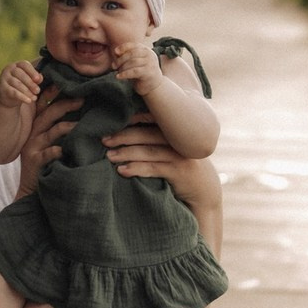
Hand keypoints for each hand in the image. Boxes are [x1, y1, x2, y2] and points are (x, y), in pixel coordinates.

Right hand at [0, 60, 41, 108]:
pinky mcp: (2, 88)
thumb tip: (40, 78)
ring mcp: (3, 78)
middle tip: (37, 91)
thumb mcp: (28, 80)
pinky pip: (13, 92)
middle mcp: (8, 70)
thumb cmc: (20, 85)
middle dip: (30, 83)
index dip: (32, 71)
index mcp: (16, 65)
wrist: (6, 96)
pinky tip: (28, 101)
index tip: (38, 79)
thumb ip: (35, 78)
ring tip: (34, 97)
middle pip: (20, 74)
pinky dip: (22, 97)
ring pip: (17, 84)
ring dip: (27, 91)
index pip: (24, 65)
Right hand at [16, 85, 80, 196]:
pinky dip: (57, 151)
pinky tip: (65, 150)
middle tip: (82, 99)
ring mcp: (33, 147)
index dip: (52, 92)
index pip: (43, 104)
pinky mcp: (35, 161)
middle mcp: (33, 133)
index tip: (67, 83)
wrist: (30, 188)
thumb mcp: (48, 142)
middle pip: (49, 113)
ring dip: (69, 126)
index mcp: (36, 126)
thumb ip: (57, 127)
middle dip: (66, 104)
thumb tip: (78, 107)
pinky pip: (47, 153)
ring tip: (82, 125)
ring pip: (52, 131)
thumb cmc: (45, 163)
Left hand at [102, 117, 222, 223]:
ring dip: (126, 153)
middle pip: (146, 134)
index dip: (131, 118)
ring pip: (148, 151)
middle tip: (104, 140)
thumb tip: (122, 130)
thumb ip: (154, 137)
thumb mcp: (172, 147)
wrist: (204, 190)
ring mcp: (180, 155)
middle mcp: (178, 139)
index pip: (151, 118)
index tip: (111, 121)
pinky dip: (136, 169)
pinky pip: (153, 168)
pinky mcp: (179, 172)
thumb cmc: (180, 165)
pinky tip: (122, 171)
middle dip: (123, 136)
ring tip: (109, 156)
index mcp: (174, 129)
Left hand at [113, 41, 161, 95]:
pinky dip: (124, 74)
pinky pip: (134, 71)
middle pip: (132, 54)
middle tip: (114, 66)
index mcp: (146, 50)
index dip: (123, 47)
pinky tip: (118, 77)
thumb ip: (127, 56)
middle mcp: (150, 55)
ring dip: (122, 67)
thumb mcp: (135, 62)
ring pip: (132, 62)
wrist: (153, 85)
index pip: (134, 45)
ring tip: (118, 72)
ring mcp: (150, 63)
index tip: (115, 52)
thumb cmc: (141, 72)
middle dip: (120, 59)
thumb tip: (116, 52)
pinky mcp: (149, 73)